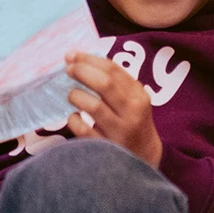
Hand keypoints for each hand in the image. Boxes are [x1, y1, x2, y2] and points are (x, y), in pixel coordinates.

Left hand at [65, 53, 162, 168]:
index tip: (72, 55)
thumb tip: (81, 61)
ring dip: (76, 96)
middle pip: (105, 84)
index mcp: (138, 96)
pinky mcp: (106, 148)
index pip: (113, 70)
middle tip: (68, 69)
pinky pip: (84, 130)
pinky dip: (73, 120)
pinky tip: (73, 116)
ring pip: (94, 106)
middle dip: (82, 72)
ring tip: (71, 95)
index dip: (89, 59)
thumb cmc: (132, 122)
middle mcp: (132, 112)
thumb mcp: (133, 100)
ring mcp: (120, 131)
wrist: (145, 157)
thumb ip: (115, 82)